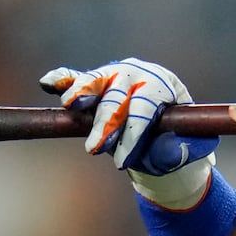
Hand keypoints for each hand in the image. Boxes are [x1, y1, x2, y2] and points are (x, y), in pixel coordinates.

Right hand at [38, 57, 218, 174]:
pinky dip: (62, 79)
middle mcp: (138, 74)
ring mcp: (114, 74)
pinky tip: (48, 82)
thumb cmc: (175, 137)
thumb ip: (181, 151)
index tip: (123, 162)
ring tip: (71, 105)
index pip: (147, 108)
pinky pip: (76, 76)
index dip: (134, 134)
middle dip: (106, 122)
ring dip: (82, 90)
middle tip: (95, 149)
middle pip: (119, 94)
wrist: (161, 126)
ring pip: (97, 79)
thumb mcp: (186, 149)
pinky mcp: (96, 80)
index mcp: (164, 86)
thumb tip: (169, 148)